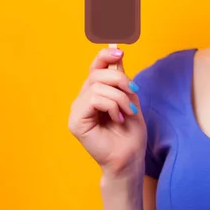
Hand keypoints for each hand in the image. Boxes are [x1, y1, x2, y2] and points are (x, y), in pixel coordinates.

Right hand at [68, 48, 146, 178]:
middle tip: (133, 94)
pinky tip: (116, 119)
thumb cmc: (130, 132)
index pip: (95, 67)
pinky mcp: (75, 121)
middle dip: (120, 80)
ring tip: (126, 113)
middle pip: (98, 74)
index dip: (105, 55)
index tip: (120, 52)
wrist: (130, 157)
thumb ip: (120, 78)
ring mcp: (77, 110)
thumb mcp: (129, 98)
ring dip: (119, 98)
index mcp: (94, 93)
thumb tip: (116, 52)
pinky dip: (111, 106)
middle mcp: (82, 99)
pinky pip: (94, 99)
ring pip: (98, 86)